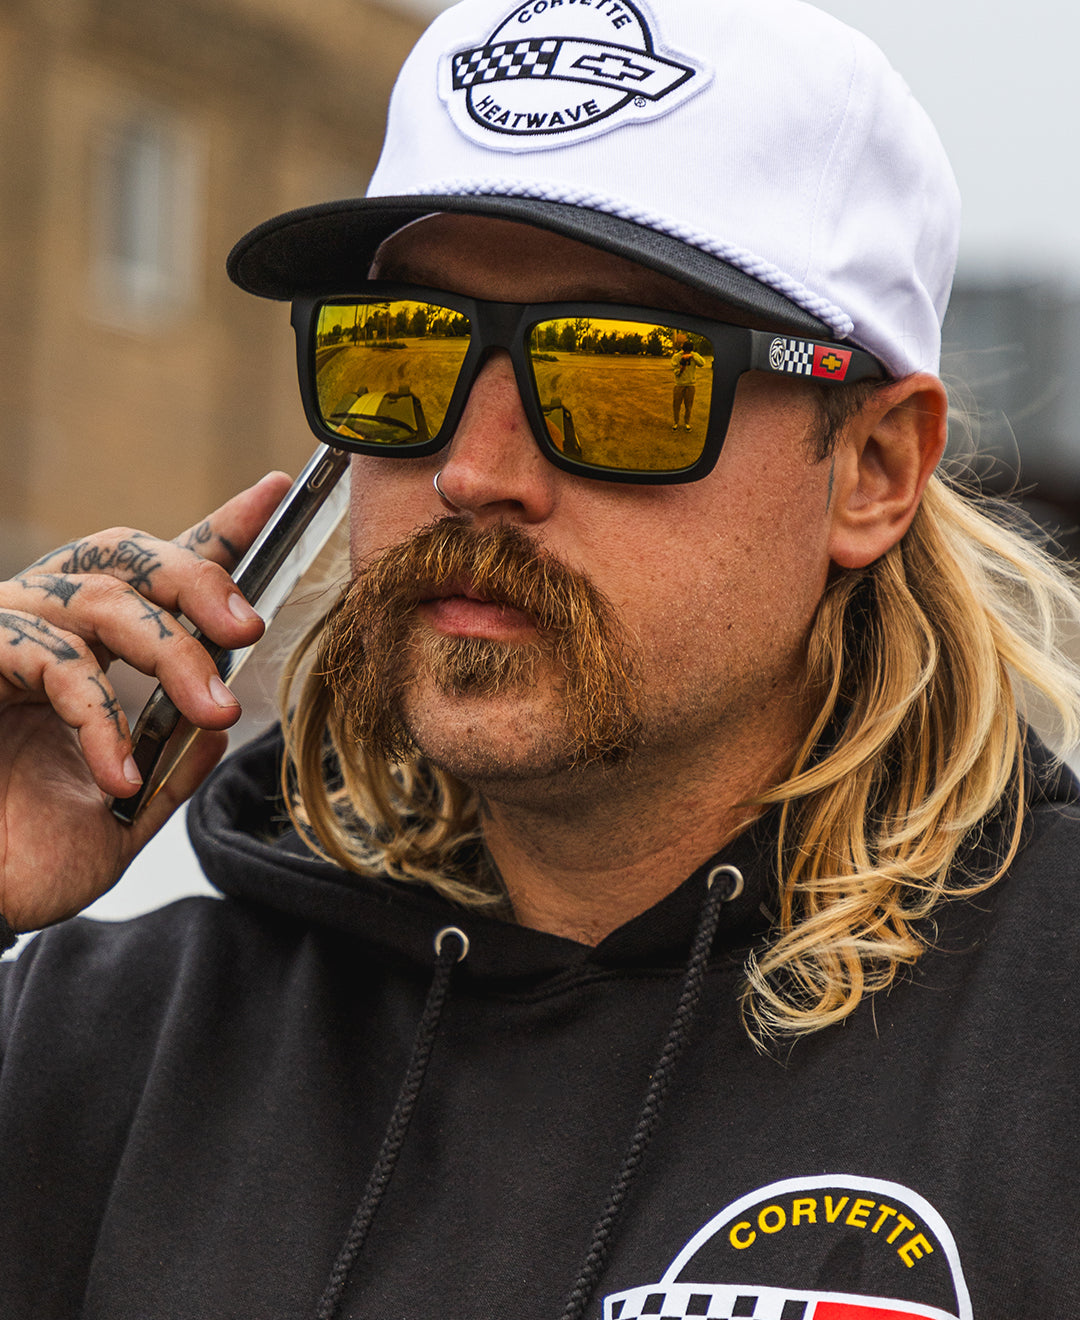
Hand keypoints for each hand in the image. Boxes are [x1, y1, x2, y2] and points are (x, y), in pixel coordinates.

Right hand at [0, 471, 292, 933]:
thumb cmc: (29, 849)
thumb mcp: (123, 813)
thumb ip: (171, 769)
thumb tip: (217, 729)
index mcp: (90, 645)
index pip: (159, 575)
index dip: (218, 530)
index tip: (277, 491)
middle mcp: (45, 623)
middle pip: (127, 556)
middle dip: (199, 581)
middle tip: (250, 628)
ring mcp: (2, 634)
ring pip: (100, 600)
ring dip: (170, 653)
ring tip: (214, 712)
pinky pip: (50, 663)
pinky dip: (98, 717)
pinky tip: (120, 775)